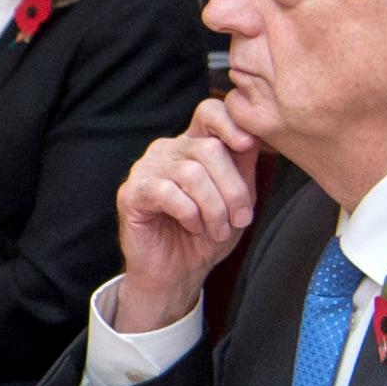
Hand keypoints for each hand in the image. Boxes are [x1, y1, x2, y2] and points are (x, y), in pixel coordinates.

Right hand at [110, 96, 264, 335]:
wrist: (178, 273)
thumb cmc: (207, 236)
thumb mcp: (236, 199)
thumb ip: (243, 167)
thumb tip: (254, 137)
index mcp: (194, 145)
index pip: (210, 112)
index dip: (231, 122)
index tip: (248, 146)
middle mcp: (168, 150)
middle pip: (209, 148)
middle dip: (233, 189)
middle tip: (241, 219)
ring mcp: (146, 169)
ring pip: (191, 173)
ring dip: (213, 208)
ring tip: (218, 230)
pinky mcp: (132, 193)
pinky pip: (168, 193)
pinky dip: (189, 214)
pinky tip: (192, 227)